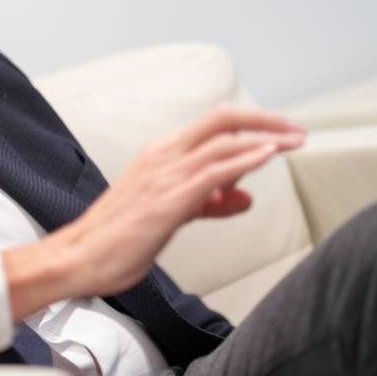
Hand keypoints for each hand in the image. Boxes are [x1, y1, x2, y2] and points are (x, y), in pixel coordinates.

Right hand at [3, 104, 305, 319]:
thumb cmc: (118, 238)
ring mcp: (164, 176)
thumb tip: (244, 197)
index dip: (251, 123)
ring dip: (264, 139)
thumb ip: (209, 201)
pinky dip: (243, 160)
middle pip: (221, 120)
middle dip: (264, 120)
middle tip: (296, 130)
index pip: (212, 125)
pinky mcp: (167, 200)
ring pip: (221, 143)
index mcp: (159, 154)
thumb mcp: (171, 212)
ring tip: (294, 141)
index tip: (281, 131)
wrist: (80, 256)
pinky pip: (212, 172)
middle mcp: (162, 156)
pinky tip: (267, 156)